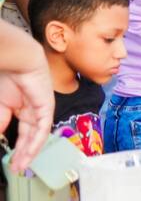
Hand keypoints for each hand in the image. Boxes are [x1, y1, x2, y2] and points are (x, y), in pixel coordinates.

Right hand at [0, 49, 53, 173]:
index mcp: (22, 107)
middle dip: (23, 153)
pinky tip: (29, 152)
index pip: (22, 131)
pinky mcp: (47, 107)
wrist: (18, 61)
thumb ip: (0, 122)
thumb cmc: (7, 77)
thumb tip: (0, 137)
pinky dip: (36, 141)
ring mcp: (41, 108)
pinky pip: (43, 128)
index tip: (10, 161)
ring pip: (38, 135)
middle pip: (30, 136)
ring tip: (22, 165)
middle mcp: (33, 109)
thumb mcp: (0, 106)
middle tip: (17, 168)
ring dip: (30, 151)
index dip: (16, 147)